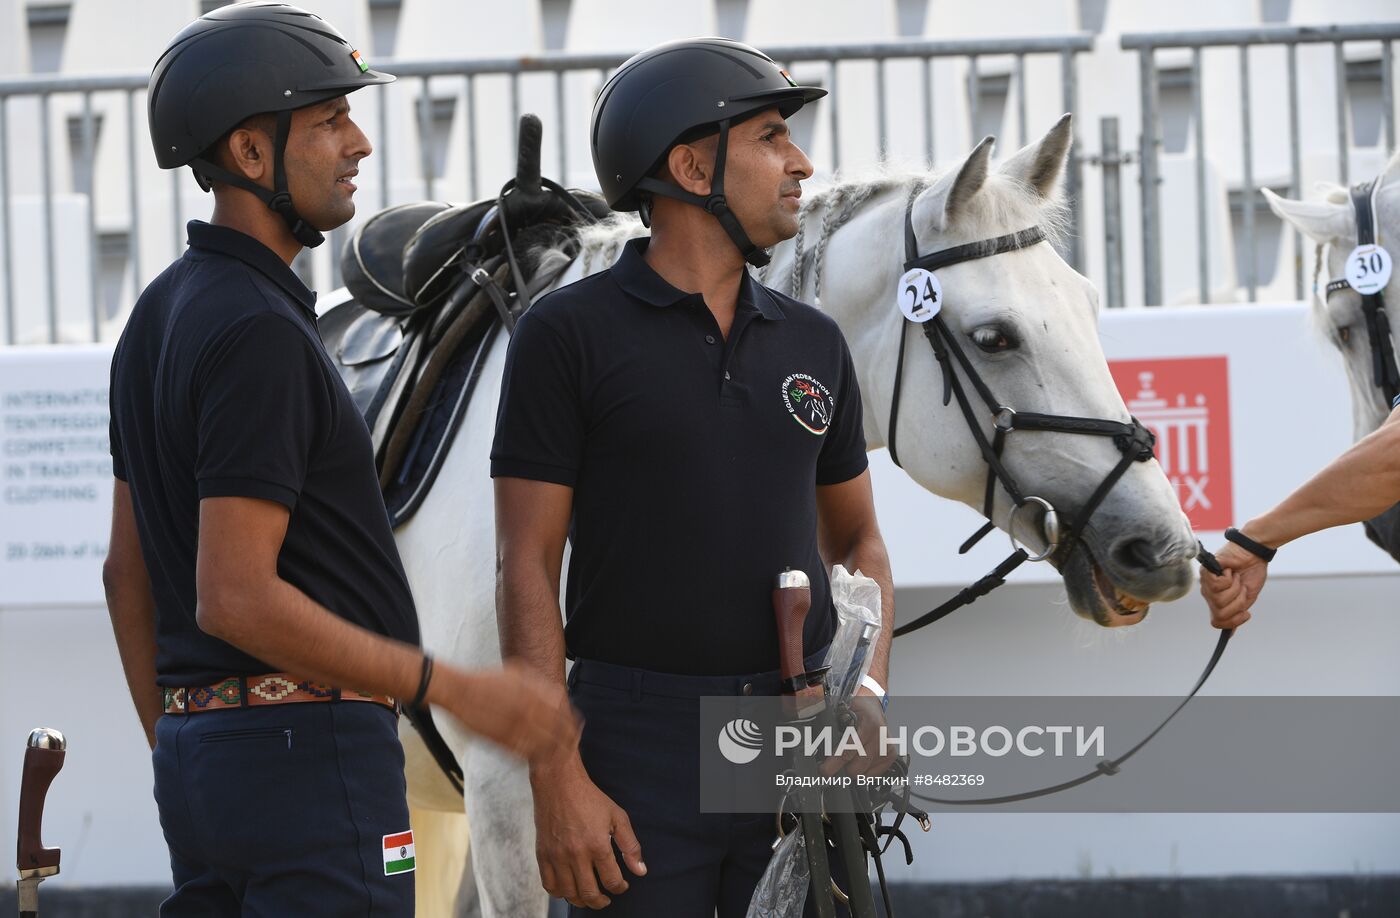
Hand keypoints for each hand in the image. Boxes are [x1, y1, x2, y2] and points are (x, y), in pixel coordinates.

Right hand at [438, 662, 580, 764]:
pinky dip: (534, 758)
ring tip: (560, 758)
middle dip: (568, 741)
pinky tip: (540, 761)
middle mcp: (529, 711)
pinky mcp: (503, 741)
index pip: (563, 713)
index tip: (575, 729)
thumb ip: (540, 684)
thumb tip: (558, 694)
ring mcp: (516, 727)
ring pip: (544, 746)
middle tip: (572, 747)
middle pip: (558, 732)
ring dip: (554, 753)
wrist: (461, 691)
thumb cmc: (488, 680)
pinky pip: (525, 754)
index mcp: (535, 694)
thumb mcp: (518, 674)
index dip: (572, 724)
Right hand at [530, 757, 645, 908]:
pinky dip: (559, 893)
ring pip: (569, 893)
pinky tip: (568, 889)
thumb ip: (630, 846)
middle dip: (601, 902)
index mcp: (597, 845)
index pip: (612, 881)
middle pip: (589, 893)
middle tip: (606, 900)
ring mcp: (557, 856)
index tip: (621, 885)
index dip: (620, 888)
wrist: (558, 782)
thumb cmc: (589, 797)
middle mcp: (576, 854)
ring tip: (589, 898)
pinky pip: (549, 885)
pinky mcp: (542, 854)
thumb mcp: (617, 817)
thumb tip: (640, 871)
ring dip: (581, 901)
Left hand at [821, 687, 896, 777]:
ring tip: (850, 755)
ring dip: (853, 767)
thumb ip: (831, 729)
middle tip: (835, 760)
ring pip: (863, 774)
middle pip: (856, 768)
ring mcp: (887, 748)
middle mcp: (880, 738)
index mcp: (868, 725)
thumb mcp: (841, 713)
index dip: (833, 764)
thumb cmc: (856, 709)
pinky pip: (873, 774)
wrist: (872, 705)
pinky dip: (864, 769)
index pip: (848, 751)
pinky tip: (861, 757)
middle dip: (842, 767)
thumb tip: (815, 746)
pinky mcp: (891, 755)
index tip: (824, 771)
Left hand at [1199, 541, 1268, 629]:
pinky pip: (1217, 585)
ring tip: (1236, 578)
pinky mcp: (1206, 571)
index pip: (1217, 622)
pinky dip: (1230, 580)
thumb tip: (1229, 634)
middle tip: (1241, 588)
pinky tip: (1230, 571)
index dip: (1233, 621)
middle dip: (1237, 603)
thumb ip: (1236, 614)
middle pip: (1220, 613)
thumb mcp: (1246, 599)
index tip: (1246, 613)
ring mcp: (1205, 582)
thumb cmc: (1250, 574)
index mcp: (1217, 601)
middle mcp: (1208, 593)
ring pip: (1219, 600)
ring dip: (1235, 589)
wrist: (1254, 554)